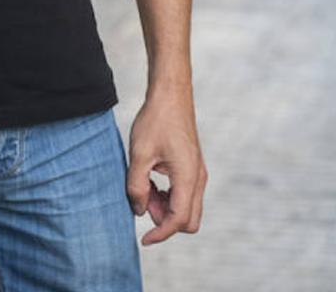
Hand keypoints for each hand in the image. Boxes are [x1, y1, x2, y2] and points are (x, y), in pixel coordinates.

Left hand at [126, 87, 206, 245]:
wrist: (171, 95)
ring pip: (187, 208)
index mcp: (188, 176)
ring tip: (144, 189)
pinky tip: (152, 182)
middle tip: (143, 203)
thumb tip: (139, 211)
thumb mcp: (139, 154)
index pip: (178, 220)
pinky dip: (169, 198)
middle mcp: (198, 178)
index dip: (160, 234)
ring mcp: (198, 173)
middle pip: (189, 220)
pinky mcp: (193, 168)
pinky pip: (185, 195)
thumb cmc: (156, 121)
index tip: (142, 239)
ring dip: (166, 209)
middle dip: (165, 222)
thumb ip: (137, 186)